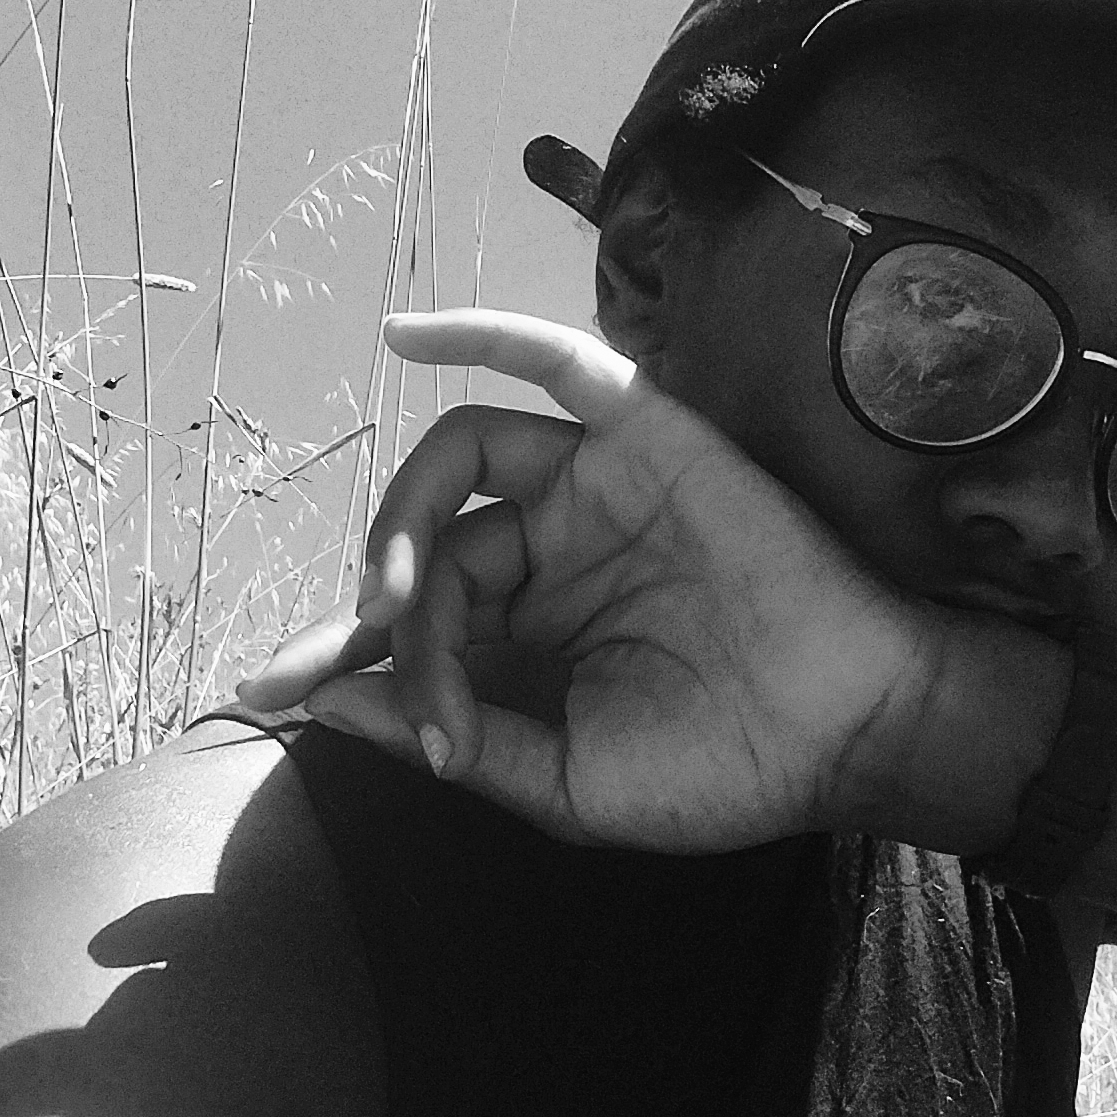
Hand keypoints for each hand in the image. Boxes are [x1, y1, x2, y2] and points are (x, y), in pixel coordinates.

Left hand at [237, 311, 1069, 853]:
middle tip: (380, 648)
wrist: (846, 735)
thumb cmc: (723, 769)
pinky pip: (555, 364)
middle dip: (383, 601)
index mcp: (532, 636)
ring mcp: (598, 491)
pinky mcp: (646, 439)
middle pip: (430, 541)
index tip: (271, 690)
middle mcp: (555, 553)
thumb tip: (327, 699)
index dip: (343, 649)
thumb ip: (453, 735)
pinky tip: (403, 333)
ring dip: (408, 511)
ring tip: (397, 584)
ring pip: (467, 458)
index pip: (412, 617)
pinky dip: (479, 334)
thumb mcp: (563, 782)